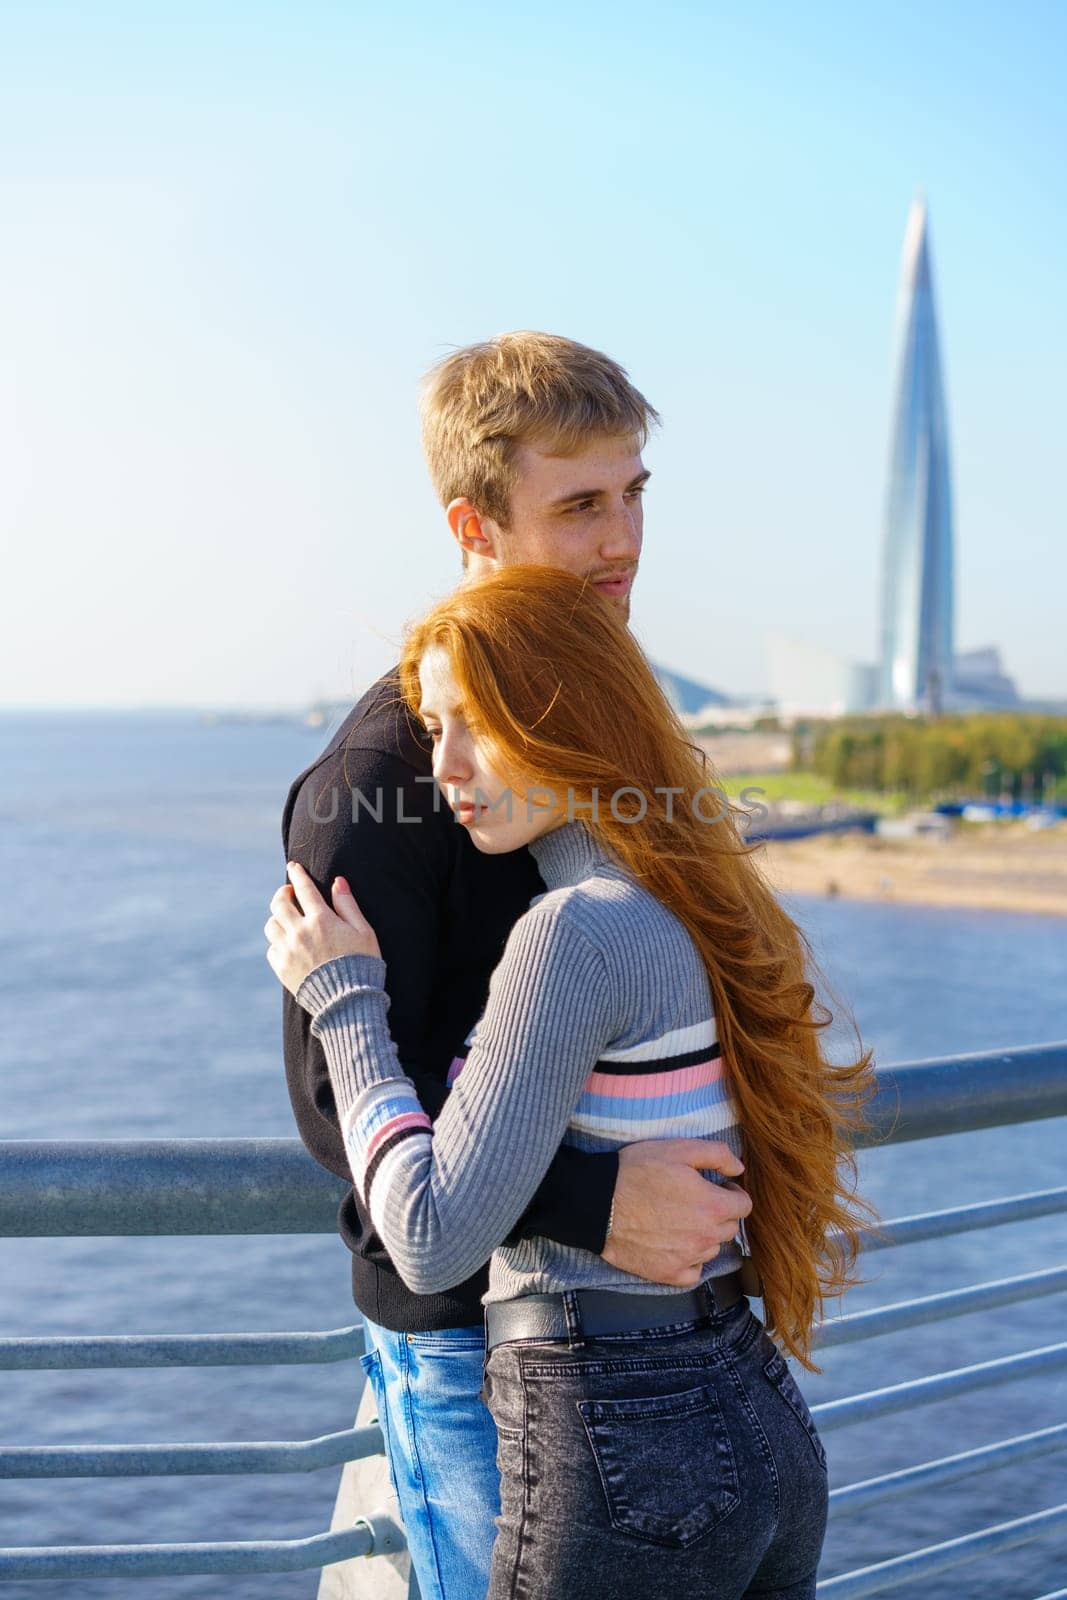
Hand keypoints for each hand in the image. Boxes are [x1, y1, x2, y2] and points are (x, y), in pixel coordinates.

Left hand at [265, 861, 381, 996]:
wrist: (348, 1003)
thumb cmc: (362, 964)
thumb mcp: (364, 931)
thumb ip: (348, 905)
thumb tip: (337, 882)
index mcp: (321, 920)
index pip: (303, 888)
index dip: (297, 874)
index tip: (293, 866)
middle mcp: (300, 933)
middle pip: (279, 903)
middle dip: (282, 893)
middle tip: (289, 893)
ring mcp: (288, 951)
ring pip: (271, 925)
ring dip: (278, 918)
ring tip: (289, 919)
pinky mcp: (282, 969)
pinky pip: (271, 949)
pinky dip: (278, 942)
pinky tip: (289, 944)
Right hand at [601, 1140, 751, 1286]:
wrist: (597, 1203)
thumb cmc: (637, 1172)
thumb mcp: (678, 1149)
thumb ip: (716, 1154)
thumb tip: (740, 1168)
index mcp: (713, 1206)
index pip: (744, 1205)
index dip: (732, 1193)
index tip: (718, 1187)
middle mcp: (706, 1236)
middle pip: (730, 1228)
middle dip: (719, 1213)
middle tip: (696, 1200)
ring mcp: (688, 1258)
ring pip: (712, 1248)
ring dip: (705, 1235)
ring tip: (681, 1219)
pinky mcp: (668, 1274)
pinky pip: (694, 1272)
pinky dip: (690, 1260)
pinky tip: (675, 1244)